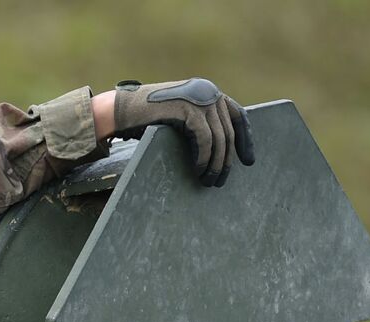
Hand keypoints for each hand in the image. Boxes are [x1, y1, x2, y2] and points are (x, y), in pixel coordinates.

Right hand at [110, 78, 255, 186]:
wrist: (121, 110)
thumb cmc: (146, 117)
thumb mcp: (180, 115)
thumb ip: (200, 121)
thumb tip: (221, 146)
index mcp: (209, 92)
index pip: (238, 117)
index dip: (245, 141)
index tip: (248, 162)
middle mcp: (209, 92)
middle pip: (228, 132)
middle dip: (226, 160)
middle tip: (220, 181)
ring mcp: (200, 99)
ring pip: (219, 138)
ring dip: (215, 164)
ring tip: (208, 181)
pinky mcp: (189, 109)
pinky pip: (205, 139)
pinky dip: (203, 157)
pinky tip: (198, 170)